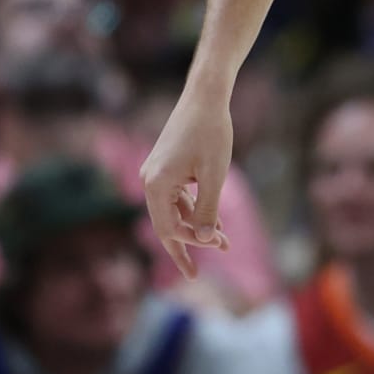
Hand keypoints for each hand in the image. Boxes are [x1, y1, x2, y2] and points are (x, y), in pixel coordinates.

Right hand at [140, 90, 232, 277]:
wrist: (205, 96)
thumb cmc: (212, 133)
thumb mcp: (215, 176)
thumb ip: (207, 210)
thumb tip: (203, 240)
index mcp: (156, 184)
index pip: (168, 228)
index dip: (192, 243)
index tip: (220, 245)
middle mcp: (149, 180)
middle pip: (164, 224)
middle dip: (186, 246)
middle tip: (195, 276)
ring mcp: (155, 173)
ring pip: (172, 212)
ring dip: (195, 228)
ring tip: (224, 244)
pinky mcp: (164, 167)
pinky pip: (176, 198)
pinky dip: (193, 210)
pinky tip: (214, 222)